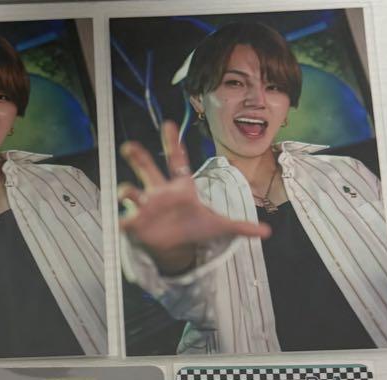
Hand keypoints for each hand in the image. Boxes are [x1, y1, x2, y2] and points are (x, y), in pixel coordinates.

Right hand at [118, 120, 269, 274]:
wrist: (177, 248)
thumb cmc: (195, 229)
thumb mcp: (219, 227)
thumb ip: (242, 227)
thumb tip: (267, 231)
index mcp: (181, 188)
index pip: (177, 161)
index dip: (173, 143)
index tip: (169, 124)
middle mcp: (160, 192)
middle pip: (147, 169)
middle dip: (137, 156)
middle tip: (128, 147)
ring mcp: (145, 207)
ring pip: (131, 192)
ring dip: (127, 192)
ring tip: (126, 193)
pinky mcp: (135, 224)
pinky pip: (123, 219)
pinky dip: (120, 219)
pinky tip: (119, 221)